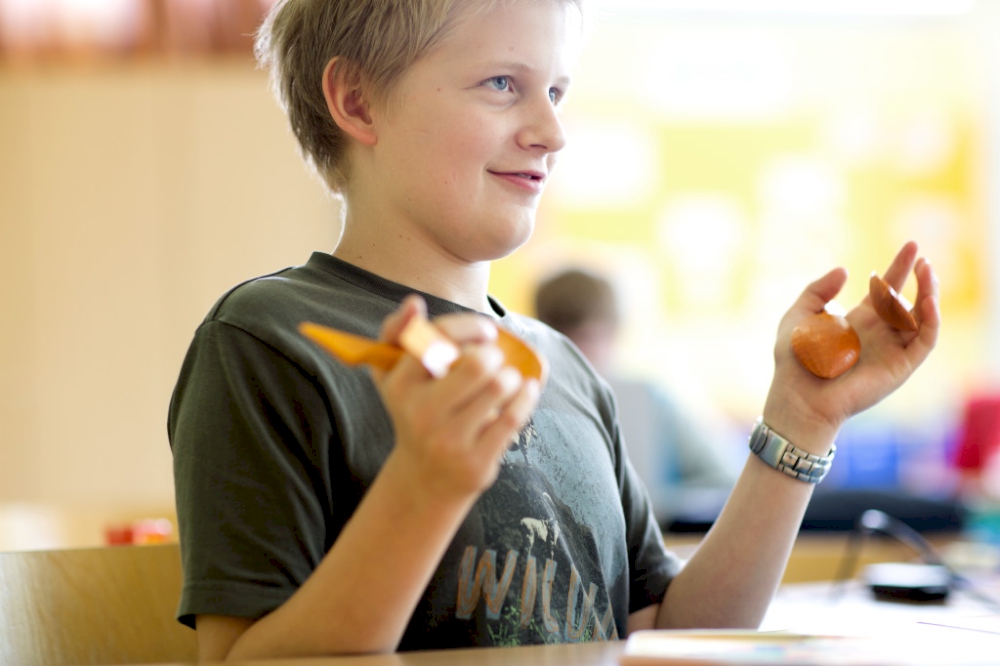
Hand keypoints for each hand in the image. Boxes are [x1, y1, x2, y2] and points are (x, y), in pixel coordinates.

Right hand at [371, 296, 541, 502]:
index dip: (469, 327)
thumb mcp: (393, 375)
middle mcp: (421, 414)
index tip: (487, 331)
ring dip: (511, 377)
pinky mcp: (476, 462)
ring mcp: (449, 441)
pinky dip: (527, 396)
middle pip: (476, 364)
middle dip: (493, 355)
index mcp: (400, 385)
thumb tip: (414, 303)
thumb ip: (397, 332)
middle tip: (493, 361)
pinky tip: (525, 390)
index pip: (438, 340)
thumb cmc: (414, 410)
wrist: (424, 478)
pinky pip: (513, 417)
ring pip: (500, 388)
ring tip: (506, 380)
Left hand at [763, 241, 939, 450]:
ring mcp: (892, 350)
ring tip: (926, 271)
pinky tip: (927, 301)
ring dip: (928, 295)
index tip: (910, 246)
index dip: (899, 268)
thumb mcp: (799, 315)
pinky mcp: (900, 367)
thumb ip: (819, 290)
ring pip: (922, 319)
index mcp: (859, 321)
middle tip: (922, 257)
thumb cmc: (794, 359)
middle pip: (908, 301)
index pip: (886, 290)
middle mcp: (879, 334)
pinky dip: (930, 320)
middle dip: (919, 278)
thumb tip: (845, 270)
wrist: (798, 395)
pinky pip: (924, 341)